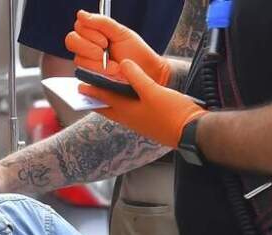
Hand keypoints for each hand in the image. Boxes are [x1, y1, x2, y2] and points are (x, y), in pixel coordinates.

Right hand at [66, 10, 170, 86]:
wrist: (146, 73)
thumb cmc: (136, 53)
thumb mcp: (120, 33)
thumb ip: (101, 22)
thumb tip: (81, 14)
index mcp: (94, 34)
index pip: (78, 28)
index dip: (90, 34)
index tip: (106, 40)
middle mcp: (87, 48)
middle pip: (71, 41)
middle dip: (90, 48)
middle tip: (106, 52)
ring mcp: (87, 64)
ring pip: (78, 60)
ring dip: (98, 64)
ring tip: (114, 67)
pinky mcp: (89, 79)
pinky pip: (82, 75)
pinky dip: (97, 74)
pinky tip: (109, 75)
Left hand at [79, 59, 206, 148]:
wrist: (192, 132)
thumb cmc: (172, 113)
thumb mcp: (153, 91)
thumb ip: (137, 78)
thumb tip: (124, 64)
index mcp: (127, 111)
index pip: (105, 99)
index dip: (93, 91)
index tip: (79, 87)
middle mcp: (130, 120)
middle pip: (108, 109)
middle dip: (97, 101)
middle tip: (86, 95)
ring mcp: (140, 124)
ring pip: (119, 112)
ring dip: (110, 104)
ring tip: (104, 98)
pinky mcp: (149, 124)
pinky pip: (130, 114)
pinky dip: (124, 106)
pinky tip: (128, 103)